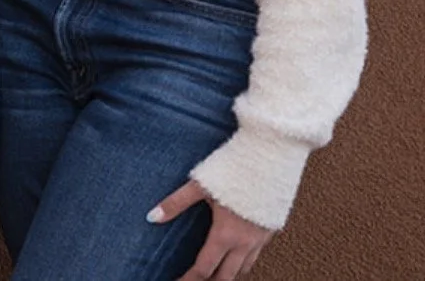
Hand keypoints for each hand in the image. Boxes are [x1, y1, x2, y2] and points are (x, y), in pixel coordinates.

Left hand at [150, 180, 271, 279]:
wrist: (272, 156)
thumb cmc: (235, 168)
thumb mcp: (201, 184)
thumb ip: (176, 203)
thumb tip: (152, 217)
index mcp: (226, 234)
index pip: (205, 269)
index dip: (189, 279)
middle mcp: (246, 242)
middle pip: (227, 276)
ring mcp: (262, 237)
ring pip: (245, 268)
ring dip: (228, 274)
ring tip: (214, 273)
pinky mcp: (272, 228)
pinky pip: (257, 254)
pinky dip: (243, 260)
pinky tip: (235, 252)